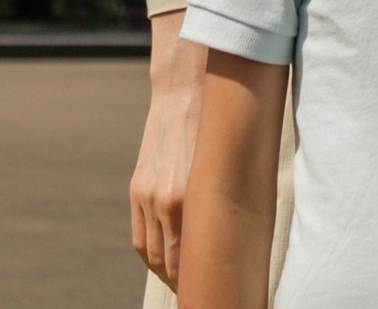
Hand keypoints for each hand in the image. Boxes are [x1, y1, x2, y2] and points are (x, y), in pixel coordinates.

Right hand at [131, 10, 206, 286]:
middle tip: (208, 293)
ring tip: (190, 284)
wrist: (186, 88)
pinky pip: (141, 239)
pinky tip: (169, 266)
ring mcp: (148, 197)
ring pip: (155, 256)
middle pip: (174, 264)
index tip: (220, 288)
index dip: (206, 279)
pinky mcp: (138, 189)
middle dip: (190, 283)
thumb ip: (229, 203)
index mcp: (192, 197)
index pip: (194, 260)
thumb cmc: (222, 126)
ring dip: (171, 275)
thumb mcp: (233, 165)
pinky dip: (154, 258)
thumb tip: (239, 239)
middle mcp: (165, 201)